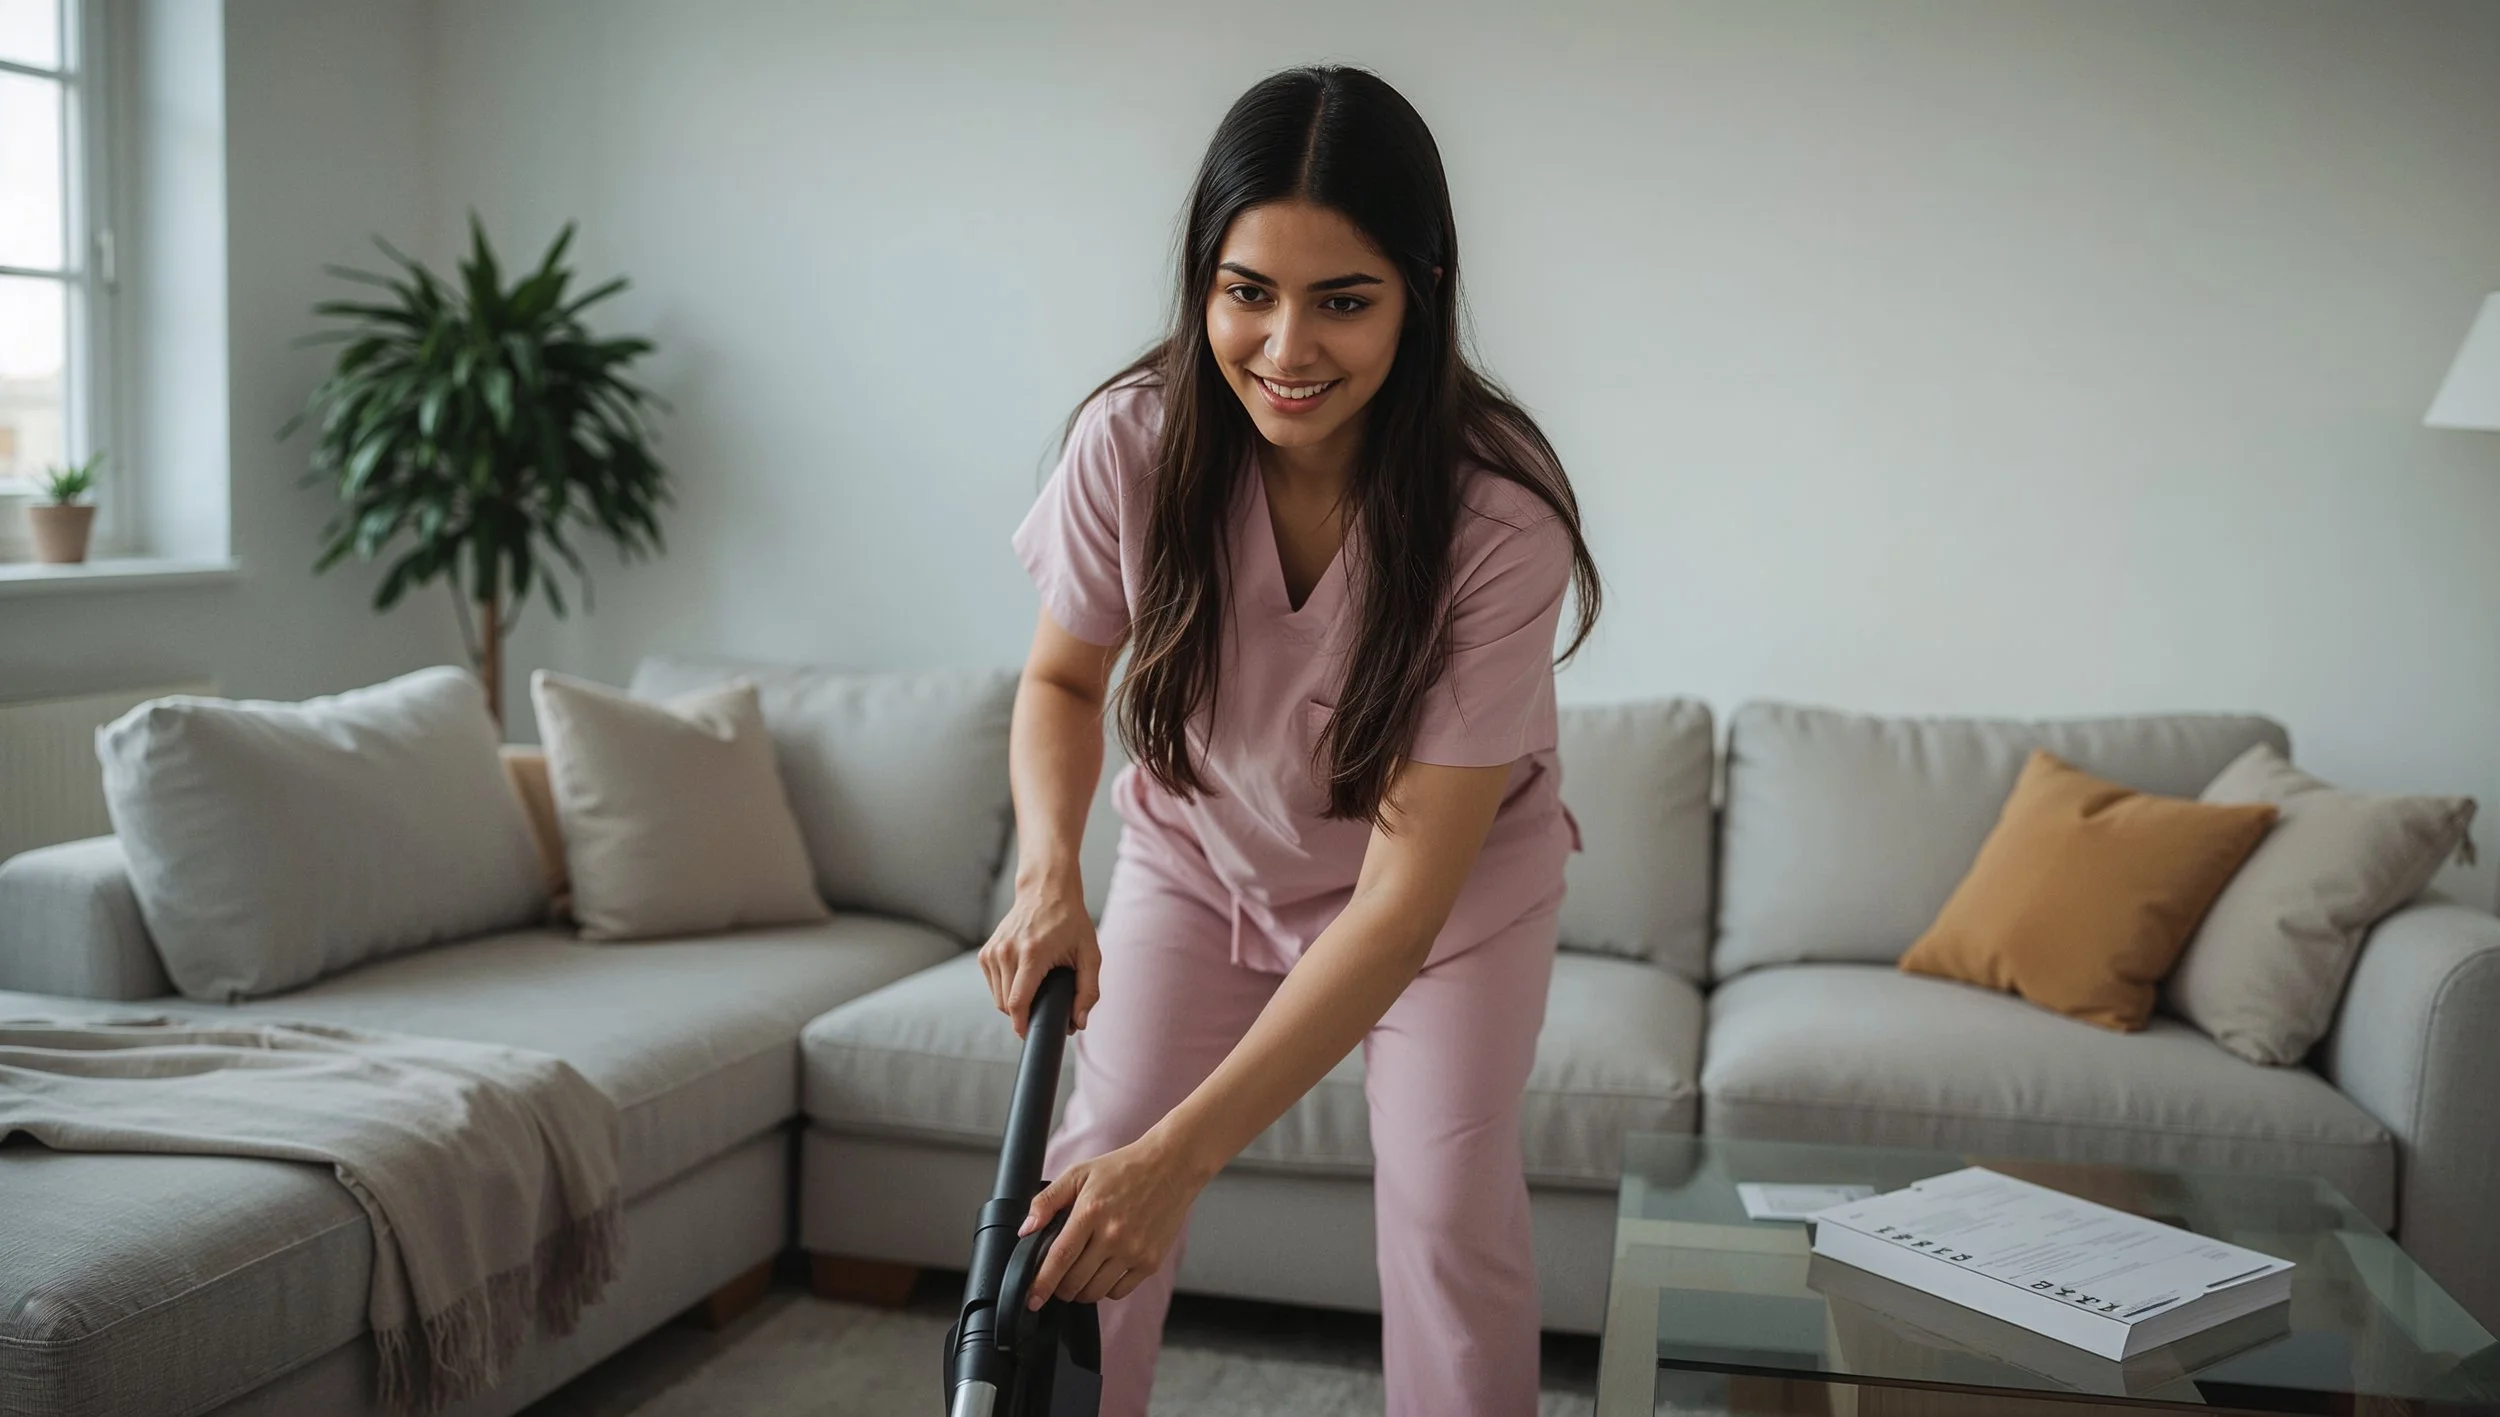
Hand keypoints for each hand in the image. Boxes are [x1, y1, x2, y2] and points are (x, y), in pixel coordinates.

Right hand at [979, 879, 1101, 1036]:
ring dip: (1014, 1003)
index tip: (1031, 1035)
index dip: (1023, 1026)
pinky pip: (993, 985)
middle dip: (1024, 1015)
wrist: (1045, 890)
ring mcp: (993, 951)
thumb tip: (1079, 1022)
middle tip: (1045, 1009)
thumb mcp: (1089, 954)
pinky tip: (1023, 979)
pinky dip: (1006, 990)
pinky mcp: (986, 952)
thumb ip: (1088, 990)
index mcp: (1032, 954)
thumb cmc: (1070, 922)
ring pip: (998, 998)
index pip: (1017, 1003)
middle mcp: (1007, 952)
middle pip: (1006, 1005)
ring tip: (1036, 991)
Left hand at [1018, 1134, 1207, 1307]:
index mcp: (1091, 1212)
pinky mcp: (1150, 1261)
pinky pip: (1119, 1291)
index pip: (1059, 1258)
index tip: (1031, 1299)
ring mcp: (1134, 1251)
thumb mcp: (1079, 1173)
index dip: (1042, 1283)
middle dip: (1059, 1288)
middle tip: (1057, 1280)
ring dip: (1081, 1291)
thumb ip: (1047, 1200)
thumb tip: (1026, 1229)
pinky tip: (1103, 1272)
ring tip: (1080, 1276)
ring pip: (1096, 1291)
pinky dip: (1106, 1289)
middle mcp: (1113, 1235)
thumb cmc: (1124, 1169)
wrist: (1171, 1167)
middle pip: (1075, 1281)